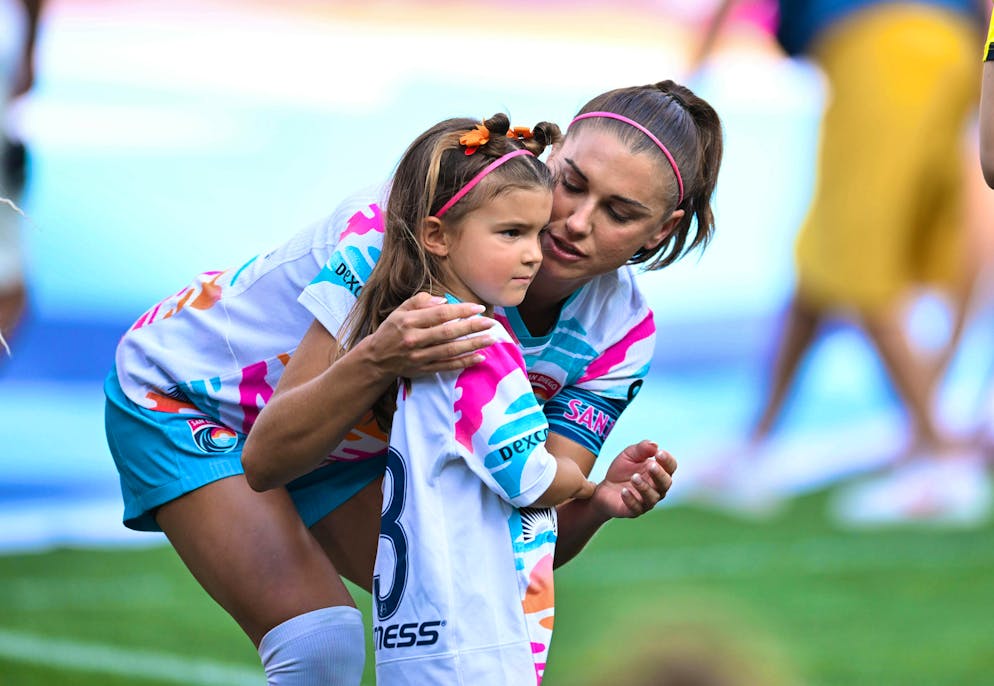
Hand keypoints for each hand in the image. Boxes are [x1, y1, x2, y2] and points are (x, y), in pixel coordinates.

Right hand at [364, 292, 496, 376]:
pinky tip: (479, 357)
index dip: (461, 311)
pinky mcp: (424, 370)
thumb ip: (420, 302)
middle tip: (491, 323)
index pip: (440, 315)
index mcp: (409, 322)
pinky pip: (448, 366)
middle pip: (448, 333)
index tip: (478, 308)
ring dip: (472, 345)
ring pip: (450, 350)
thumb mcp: (399, 311)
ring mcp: (420, 357)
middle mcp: (414, 340)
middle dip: (472, 327)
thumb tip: (444, 300)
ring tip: (491, 339)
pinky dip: (464, 362)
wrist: (376, 359)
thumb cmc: (391, 331)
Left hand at [591, 440, 676, 518]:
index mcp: (659, 473)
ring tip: (634, 477)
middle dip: (659, 474)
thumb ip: (642, 449)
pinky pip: (636, 508)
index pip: (671, 467)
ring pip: (652, 497)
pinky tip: (624, 491)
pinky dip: (631, 500)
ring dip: (644, 487)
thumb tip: (655, 445)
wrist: (604, 488)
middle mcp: (657, 489)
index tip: (659, 453)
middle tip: (651, 465)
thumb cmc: (621, 470)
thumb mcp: (629, 455)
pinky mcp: (634, 511)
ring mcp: (647, 501)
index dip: (667, 460)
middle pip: (665, 483)